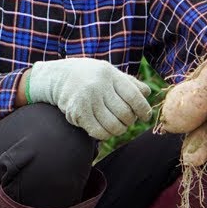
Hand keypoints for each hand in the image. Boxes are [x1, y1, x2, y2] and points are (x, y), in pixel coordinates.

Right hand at [26, 58, 151, 139]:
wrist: (58, 76)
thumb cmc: (90, 76)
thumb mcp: (109, 72)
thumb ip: (129, 83)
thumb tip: (147, 94)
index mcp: (110, 74)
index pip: (134, 96)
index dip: (143, 110)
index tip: (145, 116)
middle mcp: (99, 86)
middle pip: (125, 113)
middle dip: (130, 121)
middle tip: (127, 121)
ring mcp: (87, 100)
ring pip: (113, 126)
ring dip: (119, 130)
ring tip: (118, 126)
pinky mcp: (77, 113)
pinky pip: (99, 132)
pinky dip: (105, 135)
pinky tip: (105, 130)